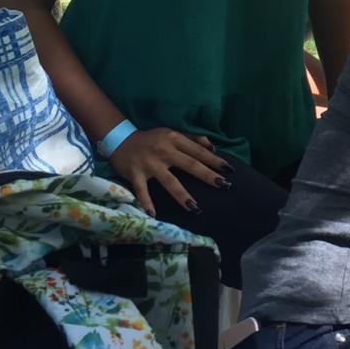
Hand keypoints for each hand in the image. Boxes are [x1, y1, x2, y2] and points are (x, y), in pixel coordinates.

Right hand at [107, 127, 230, 216]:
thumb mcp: (172, 134)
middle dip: (207, 176)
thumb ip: (192, 139)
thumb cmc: (151, 139)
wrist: (120, 139)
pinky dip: (146, 202)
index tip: (229, 170)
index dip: (214, 160)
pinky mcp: (135, 174)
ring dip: (182, 195)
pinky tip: (153, 214)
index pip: (198, 151)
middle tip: (223, 186)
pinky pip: (142, 190)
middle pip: (189, 164)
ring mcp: (149, 163)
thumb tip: (212, 147)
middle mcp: (164, 150)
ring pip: (169, 180)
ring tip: (195, 208)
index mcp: (174, 139)